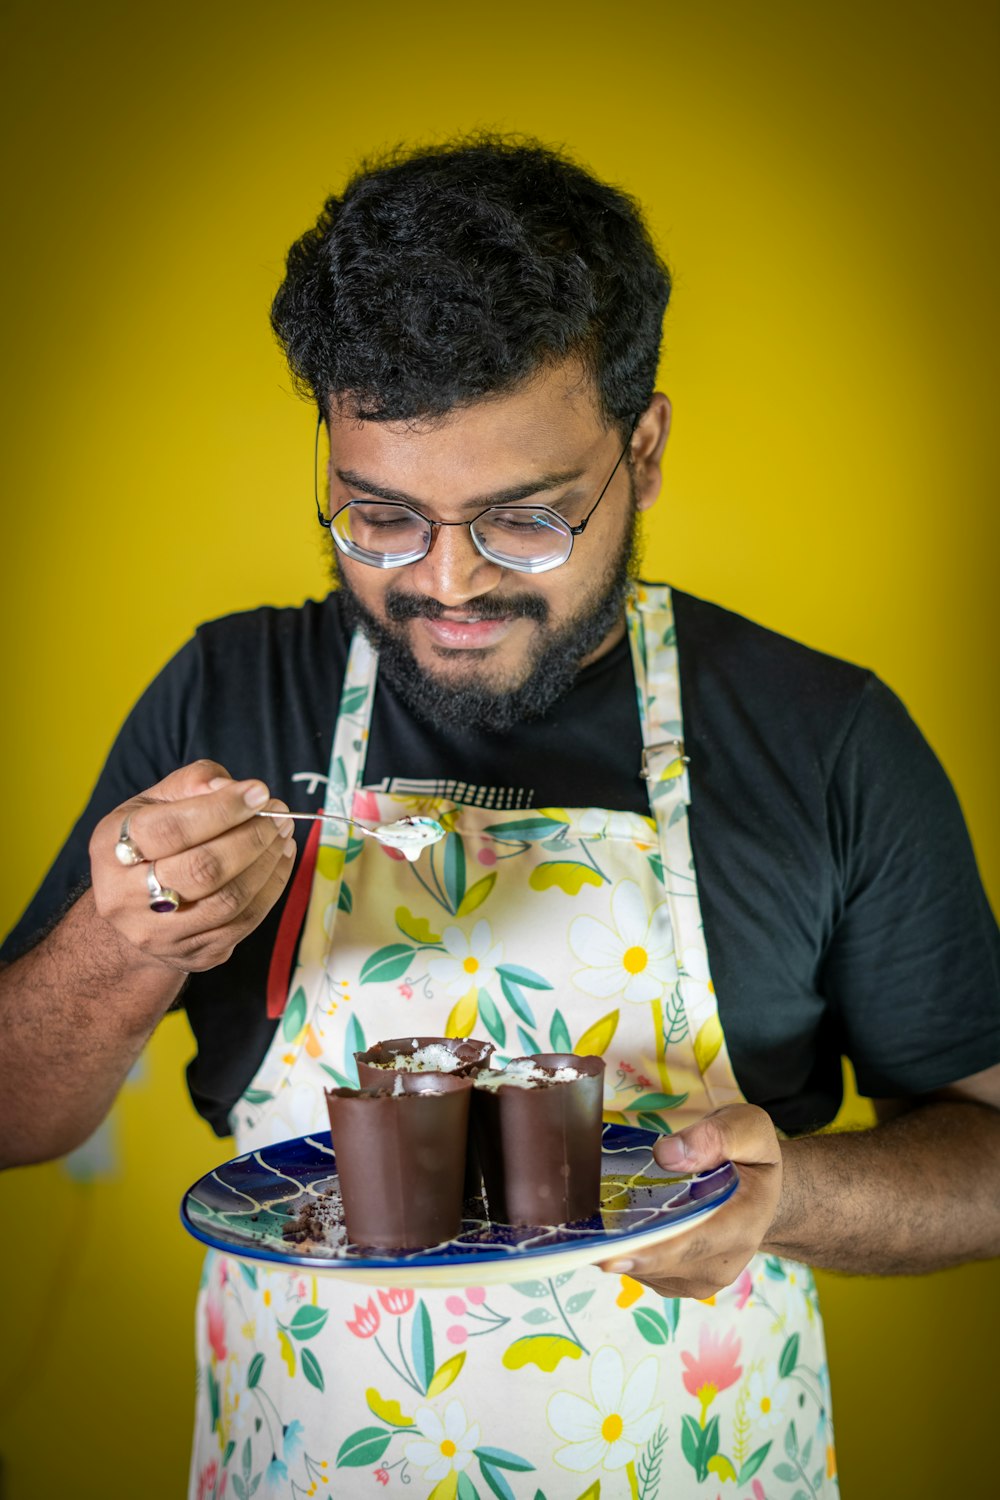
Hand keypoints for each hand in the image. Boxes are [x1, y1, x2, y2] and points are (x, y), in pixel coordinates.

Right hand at [89, 759, 295, 973]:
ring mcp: (159, 934)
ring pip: (229, 900)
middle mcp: (126, 898)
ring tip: (282, 833)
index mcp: (111, 849)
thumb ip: (190, 784)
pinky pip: (245, 922)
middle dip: (251, 837)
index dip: (221, 809)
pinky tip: (280, 859)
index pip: (171, 830)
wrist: (135, 916)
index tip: (259, 792)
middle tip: (278, 814)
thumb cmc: (151, 846)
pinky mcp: (194, 954)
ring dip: (267, 862)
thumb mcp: (153, 804)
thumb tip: (228, 786)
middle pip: (202, 869)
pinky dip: (272, 887)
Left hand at [598, 1104, 782, 1297]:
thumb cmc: (751, 1158)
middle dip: (621, 1247)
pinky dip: (626, 1248)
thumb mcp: (748, 1129)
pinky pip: (643, 1270)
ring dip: (621, 1245)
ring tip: (601, 1212)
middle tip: (580, 1235)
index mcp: (743, 1224)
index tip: (611, 1254)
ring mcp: (698, 1279)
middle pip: (662, 1262)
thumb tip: (668, 1154)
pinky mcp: (677, 1282)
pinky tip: (616, 1221)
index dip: (652, 1250)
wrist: (759, 1193)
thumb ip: (716, 1136)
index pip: (695, 1242)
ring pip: (646, 1269)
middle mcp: (721, 1262)